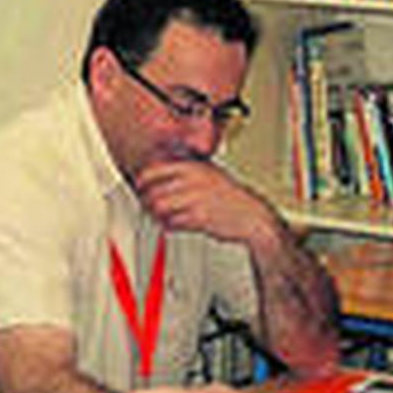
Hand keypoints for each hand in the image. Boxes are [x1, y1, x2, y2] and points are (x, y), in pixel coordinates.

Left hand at [134, 160, 275, 245]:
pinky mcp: (199, 217)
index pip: (153, 170)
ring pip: (159, 207)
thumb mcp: (207, 175)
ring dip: (157, 215)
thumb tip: (155, 177)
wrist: (253, 217)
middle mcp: (192, 180)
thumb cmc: (229, 197)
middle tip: (151, 208)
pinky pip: (173, 222)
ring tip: (163, 218)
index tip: (140, 187)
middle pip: (152, 191)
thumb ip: (183, 174)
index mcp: (192, 167)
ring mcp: (196, 198)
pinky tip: (175, 226)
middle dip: (148, 202)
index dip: (142, 181)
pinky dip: (170, 226)